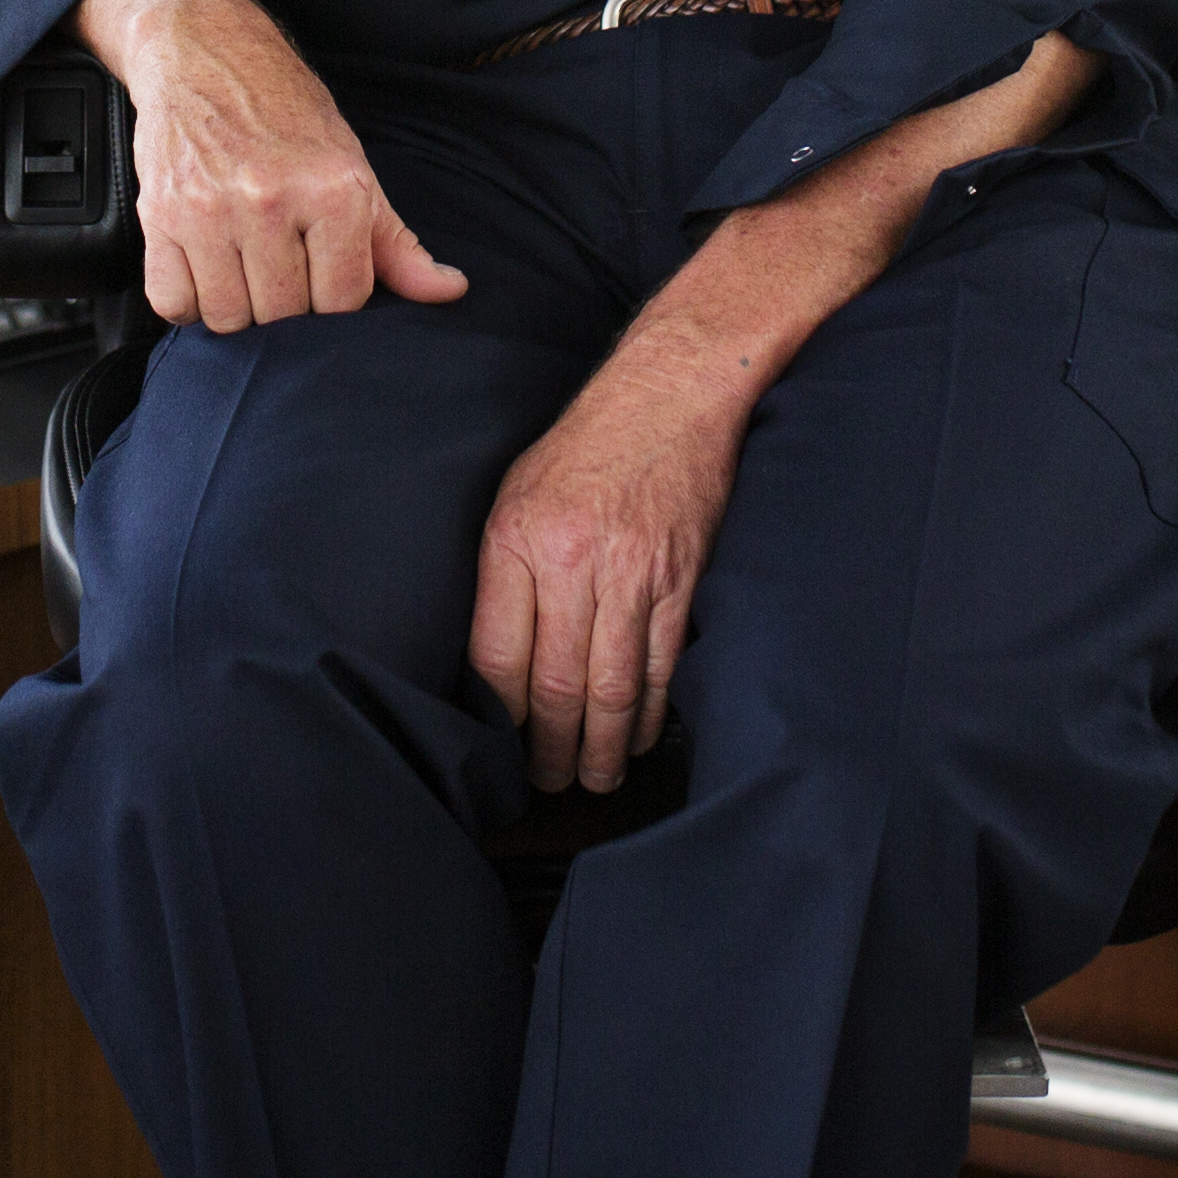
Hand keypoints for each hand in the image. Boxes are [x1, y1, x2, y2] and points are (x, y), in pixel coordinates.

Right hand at [73, 0, 466, 333]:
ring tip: (242, 265)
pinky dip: (188, 300)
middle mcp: (270, 199)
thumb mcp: (353, 166)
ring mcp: (208, 209)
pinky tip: (204, 269)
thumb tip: (450, 290)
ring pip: (227, 317)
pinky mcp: (159, 214)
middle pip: (283, 315)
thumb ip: (396, 242)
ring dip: (236, 306)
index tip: (323, 271)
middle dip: (286, 304)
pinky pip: (173, 303)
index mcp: (332, 190)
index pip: (343, 302)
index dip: (335, 297)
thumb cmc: (284, 112)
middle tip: (280, 265)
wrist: (205, 52)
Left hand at [468, 359, 744, 793]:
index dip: (500, 718)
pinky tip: (635, 735)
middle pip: (558, 685)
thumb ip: (504, 575)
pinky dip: (648, 711)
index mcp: (519, 540)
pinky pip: (662, 664)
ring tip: (592, 777)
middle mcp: (574, 560)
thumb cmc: (583, 446)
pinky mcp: (681, 579)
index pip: (499, 657)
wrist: (669, 395)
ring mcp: (634, 572)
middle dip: (552, 750)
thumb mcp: (515, 495)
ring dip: (602, 747)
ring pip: (614, 687)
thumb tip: (496, 664)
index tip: (500, 747)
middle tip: (547, 782)